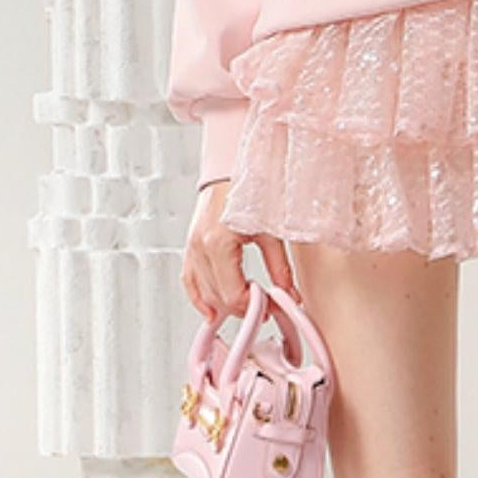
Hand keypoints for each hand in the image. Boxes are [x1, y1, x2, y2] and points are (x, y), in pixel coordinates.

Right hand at [181, 181, 302, 322]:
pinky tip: (210, 312)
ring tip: (246, 309)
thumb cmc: (252, 188)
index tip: (271, 307)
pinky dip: (198, 297)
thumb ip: (279, 267)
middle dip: (242, 308)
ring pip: (203, 292)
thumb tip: (289, 294)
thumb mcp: (271, 230)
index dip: (253, 307)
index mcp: (219, 243)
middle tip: (265, 307)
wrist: (233, 166)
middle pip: (217, 297)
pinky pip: (189, 279)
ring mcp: (192, 246)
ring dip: (224, 305)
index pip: (232, 294)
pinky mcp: (190, 244)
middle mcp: (201, 247)